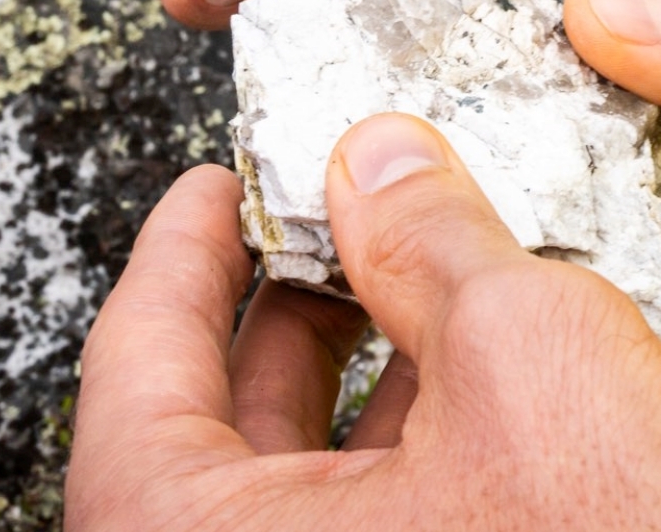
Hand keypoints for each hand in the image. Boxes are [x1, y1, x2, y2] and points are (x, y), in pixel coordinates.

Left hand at [66, 115, 660, 531]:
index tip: (210, 189)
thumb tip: (380, 165)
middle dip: (285, 297)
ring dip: (359, 364)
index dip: (181, 248)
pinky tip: (476, 375)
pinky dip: (409, 442)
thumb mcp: (524, 355)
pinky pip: (374, 527)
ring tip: (418, 274)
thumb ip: (430, 237)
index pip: (135, 366)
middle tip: (327, 214)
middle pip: (214, 425)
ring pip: (302, 480)